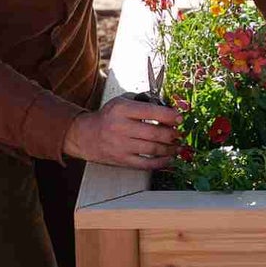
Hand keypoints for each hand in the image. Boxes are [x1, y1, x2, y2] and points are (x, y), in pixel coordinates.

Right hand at [65, 95, 181, 167]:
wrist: (86, 135)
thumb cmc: (107, 117)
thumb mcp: (121, 102)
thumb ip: (142, 103)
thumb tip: (168, 108)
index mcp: (122, 109)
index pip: (151, 111)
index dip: (169, 115)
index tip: (179, 118)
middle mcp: (121, 127)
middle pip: (154, 133)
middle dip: (172, 134)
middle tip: (179, 133)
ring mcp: (121, 146)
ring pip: (153, 149)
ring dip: (170, 149)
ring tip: (177, 146)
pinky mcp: (122, 160)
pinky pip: (145, 164)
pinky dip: (160, 162)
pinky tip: (168, 159)